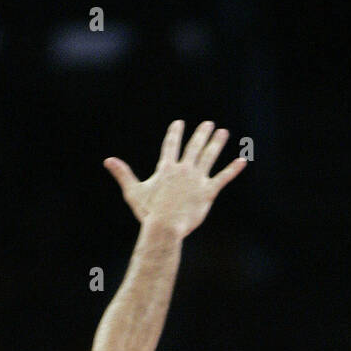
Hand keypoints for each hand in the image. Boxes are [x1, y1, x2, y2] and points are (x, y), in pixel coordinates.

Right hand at [104, 120, 246, 236]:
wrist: (165, 227)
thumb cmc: (148, 212)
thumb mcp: (134, 192)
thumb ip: (123, 174)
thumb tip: (108, 161)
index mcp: (166, 168)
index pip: (171, 145)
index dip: (175, 133)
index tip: (179, 123)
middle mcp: (183, 169)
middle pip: (194, 147)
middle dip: (201, 134)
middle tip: (208, 124)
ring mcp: (197, 179)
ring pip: (209, 157)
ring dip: (216, 143)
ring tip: (223, 132)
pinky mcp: (208, 192)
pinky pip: (223, 178)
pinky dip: (233, 169)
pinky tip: (242, 161)